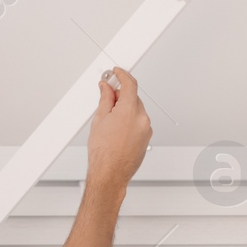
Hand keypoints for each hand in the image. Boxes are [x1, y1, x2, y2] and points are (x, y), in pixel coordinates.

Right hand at [86, 65, 151, 190]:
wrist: (109, 174)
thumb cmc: (103, 153)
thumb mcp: (99, 120)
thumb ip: (106, 99)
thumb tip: (106, 88)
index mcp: (130, 111)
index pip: (130, 84)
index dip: (122, 75)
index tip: (117, 72)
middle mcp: (142, 119)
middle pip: (133, 97)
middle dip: (120, 96)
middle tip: (107, 97)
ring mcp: (146, 129)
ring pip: (136, 110)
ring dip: (125, 109)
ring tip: (110, 120)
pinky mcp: (146, 138)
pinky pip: (139, 123)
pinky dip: (130, 121)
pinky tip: (117, 130)